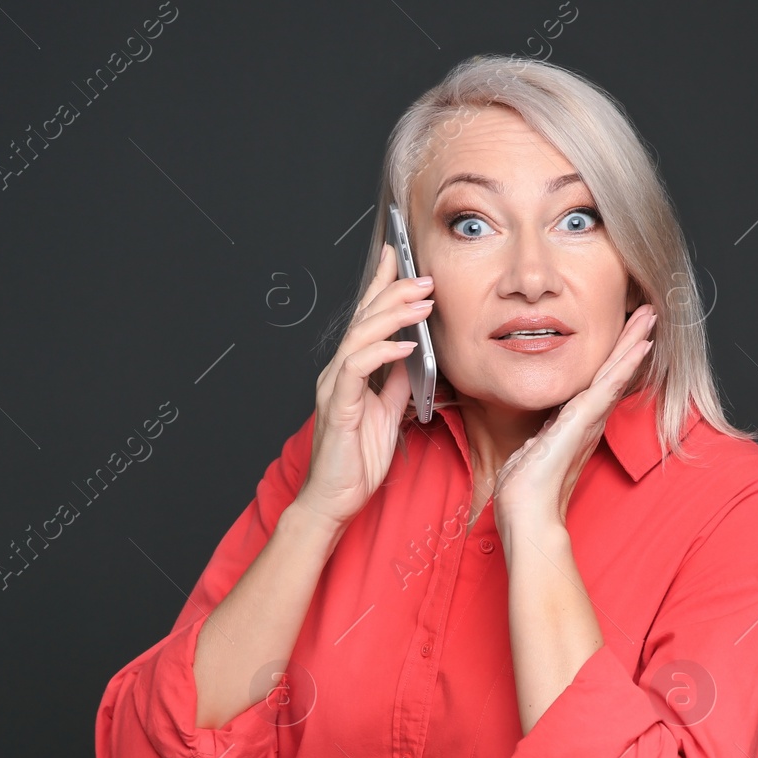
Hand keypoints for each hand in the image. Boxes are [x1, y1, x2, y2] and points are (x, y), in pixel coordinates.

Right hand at [293, 243, 432, 527]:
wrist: (333, 500)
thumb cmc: (355, 461)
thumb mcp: (388, 414)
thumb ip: (397, 383)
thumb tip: (414, 355)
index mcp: (350, 372)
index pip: (366, 319)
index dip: (380, 286)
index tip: (398, 258)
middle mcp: (338, 372)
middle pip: (364, 318)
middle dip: (393, 291)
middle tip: (424, 276)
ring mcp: (335, 387)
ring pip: (360, 336)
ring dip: (392, 315)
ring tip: (421, 302)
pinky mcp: (337, 407)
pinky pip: (357, 369)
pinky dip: (381, 352)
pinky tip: (404, 345)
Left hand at [492, 304, 657, 545]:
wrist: (526, 515)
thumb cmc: (523, 493)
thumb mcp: (530, 455)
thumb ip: (538, 442)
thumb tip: (537, 439)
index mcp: (573, 427)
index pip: (596, 384)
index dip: (612, 359)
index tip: (624, 336)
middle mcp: (586, 423)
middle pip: (613, 373)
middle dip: (630, 342)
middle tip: (648, 314)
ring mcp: (586, 422)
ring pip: (615, 374)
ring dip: (633, 344)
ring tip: (649, 318)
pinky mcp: (581, 423)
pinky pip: (607, 387)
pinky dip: (624, 364)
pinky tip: (640, 345)